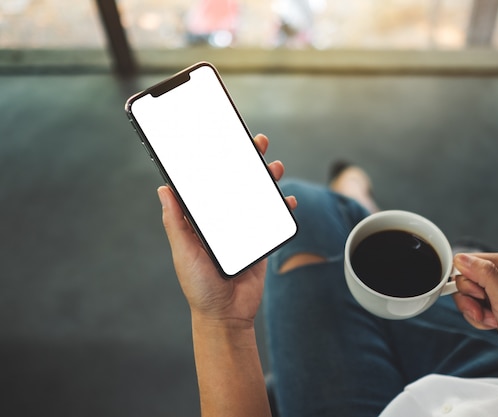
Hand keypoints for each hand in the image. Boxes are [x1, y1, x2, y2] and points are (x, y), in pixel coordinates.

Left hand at [157, 134, 296, 326]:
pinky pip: (274, 220)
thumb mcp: (184, 252)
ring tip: (275, 167)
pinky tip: (288, 201)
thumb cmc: (199, 285)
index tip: (225, 140)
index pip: (211, 183)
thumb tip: (164, 189)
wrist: (226, 315)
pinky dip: (283, 208)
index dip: (218, 161)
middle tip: (258, 143)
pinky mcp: (261, 241)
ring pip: (258, 197)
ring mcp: (244, 229)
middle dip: (248, 162)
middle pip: (238, 184)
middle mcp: (224, 220)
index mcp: (203, 219)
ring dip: (268, 180)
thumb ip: (177, 222)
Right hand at [452, 252, 497, 365]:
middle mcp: (497, 272)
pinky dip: (477, 318)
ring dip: (474, 311)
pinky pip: (469, 307)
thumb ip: (483, 274)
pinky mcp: (488, 301)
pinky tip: (493, 321)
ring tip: (492, 318)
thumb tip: (461, 259)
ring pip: (464, 295)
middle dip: (471, 300)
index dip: (466, 281)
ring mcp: (492, 288)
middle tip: (485, 310)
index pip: (465, 261)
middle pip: (462, 280)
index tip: (480, 295)